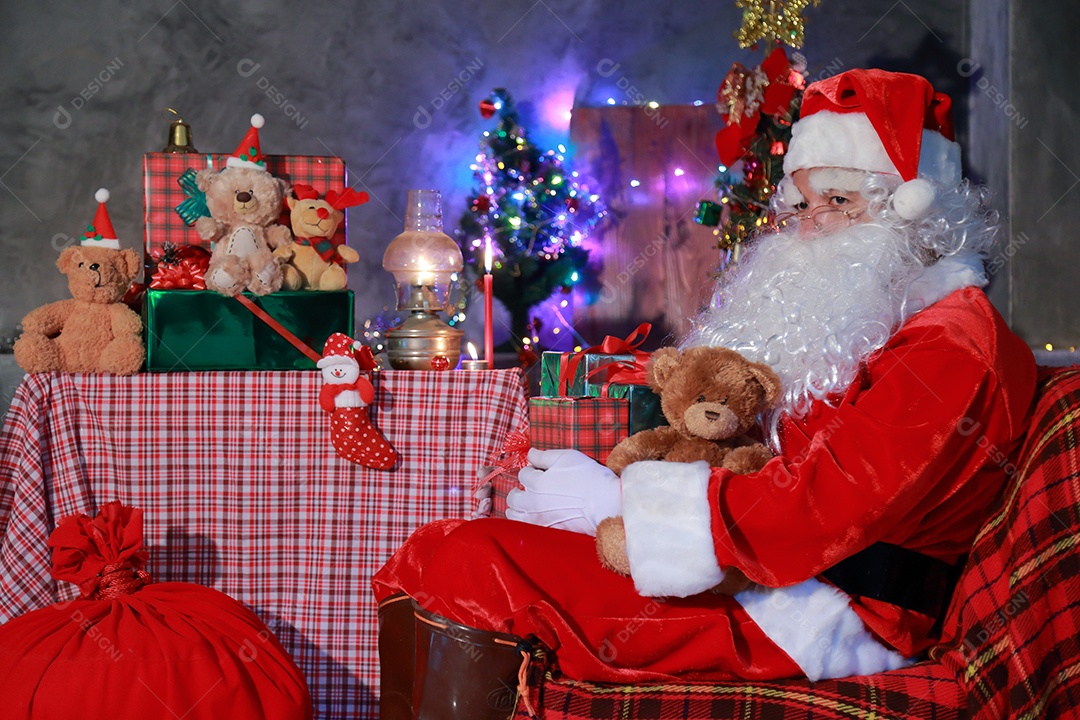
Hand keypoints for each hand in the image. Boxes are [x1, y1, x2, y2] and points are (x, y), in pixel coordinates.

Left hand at [506, 449, 621, 534]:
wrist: (605, 503)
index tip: (538, 470)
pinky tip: (535, 516)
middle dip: (518, 490)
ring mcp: (539, 519)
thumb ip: (544, 456)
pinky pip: (526, 528)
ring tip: (527, 503)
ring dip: (516, 508)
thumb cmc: (589, 478)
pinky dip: (525, 521)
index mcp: (537, 483)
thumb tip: (530, 453)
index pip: (523, 474)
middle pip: (513, 497)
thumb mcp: (566, 457)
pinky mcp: (547, 531)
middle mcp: (533, 503)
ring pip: (514, 515)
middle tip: (528, 488)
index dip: (530, 470)